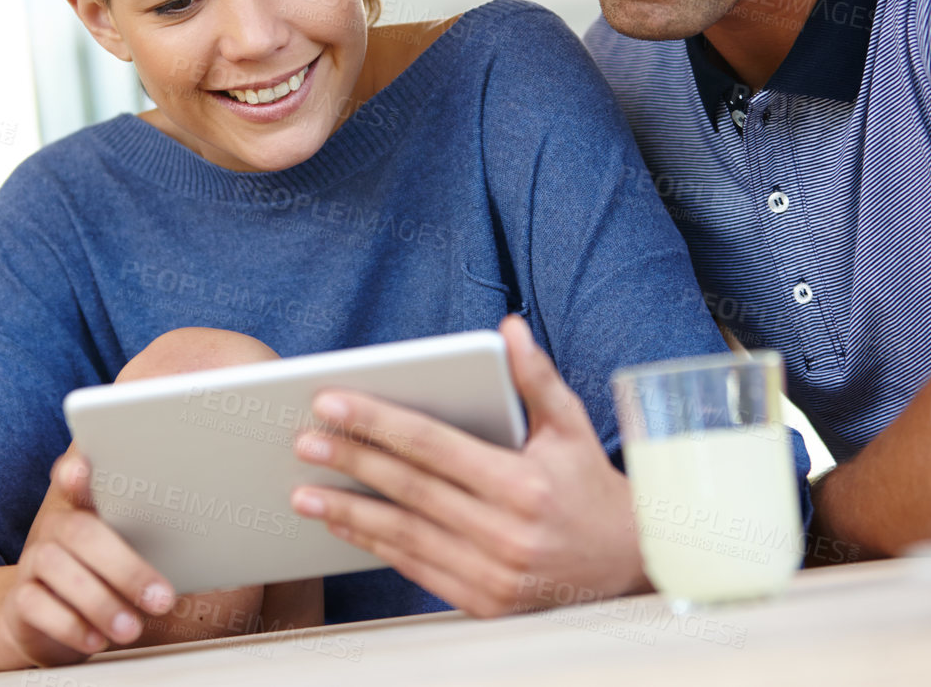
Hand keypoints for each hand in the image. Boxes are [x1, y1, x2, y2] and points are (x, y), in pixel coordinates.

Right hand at [0, 447, 177, 664]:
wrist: (43, 615)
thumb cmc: (102, 572)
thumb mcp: (127, 547)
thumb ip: (155, 536)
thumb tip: (215, 548)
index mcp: (85, 503)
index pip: (80, 472)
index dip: (78, 467)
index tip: (83, 467)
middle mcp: (56, 524)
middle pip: (81, 531)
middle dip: (126, 568)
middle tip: (162, 599)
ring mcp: (34, 558)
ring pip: (58, 568)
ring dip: (102, 602)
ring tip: (132, 628)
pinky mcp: (20, 597)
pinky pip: (37, 605)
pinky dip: (70, 624)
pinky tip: (96, 638)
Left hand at [289, 315, 646, 615]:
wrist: (628, 567)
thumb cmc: (589, 486)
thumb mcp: (571, 427)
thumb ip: (536, 377)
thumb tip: (509, 328)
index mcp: (524, 484)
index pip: (433, 445)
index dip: (377, 422)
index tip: (330, 402)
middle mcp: (507, 533)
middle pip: (410, 489)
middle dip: (351, 461)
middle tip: (304, 441)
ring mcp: (494, 575)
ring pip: (405, 536)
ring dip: (348, 512)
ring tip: (302, 491)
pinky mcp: (485, 604)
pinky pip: (417, 569)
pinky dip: (374, 546)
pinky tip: (342, 524)